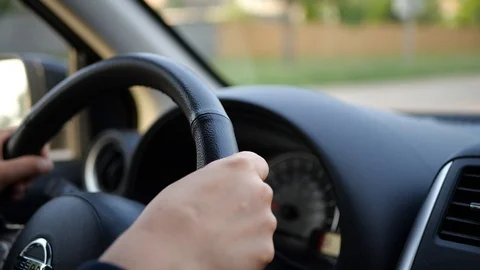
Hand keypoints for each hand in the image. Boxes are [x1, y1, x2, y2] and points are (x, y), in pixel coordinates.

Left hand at [0, 129, 52, 199]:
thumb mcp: (3, 172)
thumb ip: (27, 166)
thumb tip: (48, 164)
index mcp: (0, 139)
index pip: (29, 136)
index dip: (40, 149)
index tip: (43, 164)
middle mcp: (0, 148)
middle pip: (28, 155)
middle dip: (30, 173)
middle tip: (24, 184)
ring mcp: (0, 162)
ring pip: (22, 169)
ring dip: (24, 184)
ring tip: (15, 193)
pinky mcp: (0, 175)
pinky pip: (14, 178)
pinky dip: (15, 188)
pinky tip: (11, 196)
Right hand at [101, 152, 275, 269]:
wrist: (167, 255)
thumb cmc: (169, 218)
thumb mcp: (191, 183)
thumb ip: (217, 181)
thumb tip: (221, 190)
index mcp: (239, 168)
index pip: (257, 166)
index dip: (246, 179)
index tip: (237, 189)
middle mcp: (258, 191)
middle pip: (258, 198)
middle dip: (244, 209)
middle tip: (218, 221)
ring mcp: (264, 222)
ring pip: (258, 226)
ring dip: (245, 232)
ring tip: (215, 241)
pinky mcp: (264, 250)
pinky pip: (257, 250)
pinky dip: (244, 255)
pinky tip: (221, 255)